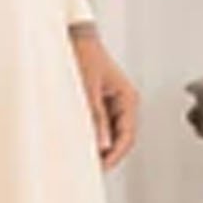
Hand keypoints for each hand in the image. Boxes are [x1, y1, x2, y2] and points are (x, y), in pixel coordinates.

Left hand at [71, 31, 138, 170]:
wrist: (74, 36)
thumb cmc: (84, 55)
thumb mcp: (88, 90)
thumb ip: (95, 118)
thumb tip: (102, 144)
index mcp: (128, 98)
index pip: (128, 135)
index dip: (115, 155)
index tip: (102, 167)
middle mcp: (124, 101)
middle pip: (121, 136)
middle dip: (108, 153)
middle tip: (91, 167)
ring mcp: (113, 101)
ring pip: (111, 131)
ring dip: (100, 143)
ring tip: (85, 156)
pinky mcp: (101, 100)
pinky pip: (101, 123)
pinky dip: (93, 132)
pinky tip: (82, 140)